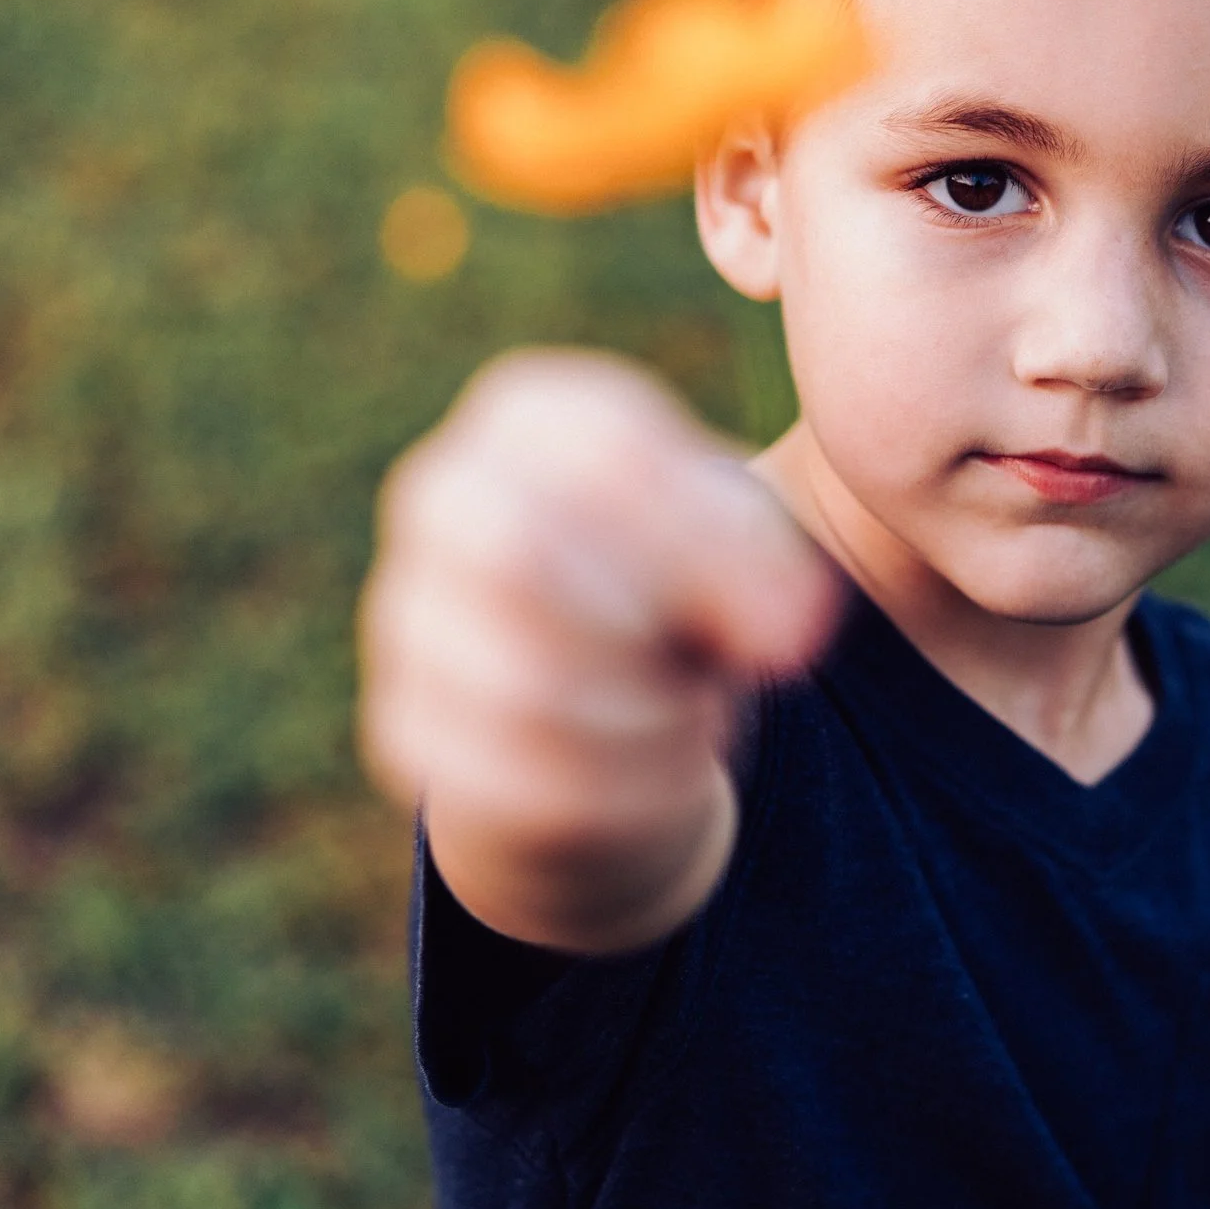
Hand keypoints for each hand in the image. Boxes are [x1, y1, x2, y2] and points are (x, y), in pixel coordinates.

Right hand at [358, 348, 839, 952]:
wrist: (611, 706)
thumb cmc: (685, 588)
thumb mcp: (742, 545)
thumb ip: (769, 562)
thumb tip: (789, 632)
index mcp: (531, 419)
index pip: (604, 451)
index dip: (712, 545)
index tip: (801, 619)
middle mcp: (445, 499)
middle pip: (521, 553)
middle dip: (653, 627)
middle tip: (731, 665)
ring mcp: (410, 619)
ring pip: (521, 684)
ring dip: (649, 716)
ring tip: (689, 711)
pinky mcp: (408, 735)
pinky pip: (519, 780)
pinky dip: (623, 788)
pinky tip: (656, 770)